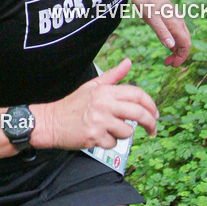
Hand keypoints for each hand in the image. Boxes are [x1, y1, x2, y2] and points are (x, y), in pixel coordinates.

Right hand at [39, 58, 158, 149]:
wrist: (51, 121)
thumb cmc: (73, 104)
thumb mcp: (93, 86)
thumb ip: (113, 75)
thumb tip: (128, 62)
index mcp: (105, 91)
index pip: (137, 94)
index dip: (151, 104)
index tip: (155, 113)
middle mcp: (104, 104)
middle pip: (138, 113)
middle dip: (150, 123)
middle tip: (152, 129)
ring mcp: (99, 121)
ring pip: (127, 131)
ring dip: (122, 133)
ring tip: (109, 129)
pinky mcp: (94, 136)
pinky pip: (113, 143)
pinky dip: (108, 142)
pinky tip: (98, 135)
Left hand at [131, 0, 190, 65]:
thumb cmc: (145, 3)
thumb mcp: (151, 20)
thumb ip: (162, 33)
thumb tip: (171, 47)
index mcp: (176, 23)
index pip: (186, 45)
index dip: (181, 57)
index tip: (173, 65)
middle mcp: (179, 21)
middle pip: (186, 42)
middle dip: (179, 56)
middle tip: (167, 64)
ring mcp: (176, 17)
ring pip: (182, 37)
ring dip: (177, 49)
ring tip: (167, 58)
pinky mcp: (171, 15)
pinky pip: (177, 32)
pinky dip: (174, 41)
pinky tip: (167, 44)